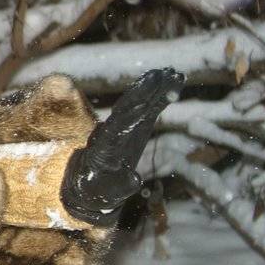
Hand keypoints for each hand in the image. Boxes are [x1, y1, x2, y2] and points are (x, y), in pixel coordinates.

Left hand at [61, 69, 182, 224]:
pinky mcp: (133, 125)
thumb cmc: (100, 190)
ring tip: (171, 72)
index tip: (145, 105)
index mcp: (104, 146)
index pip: (118, 127)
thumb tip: (135, 180)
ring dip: (153, 87)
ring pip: (137, 102)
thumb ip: (122, 186)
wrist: (91, 183)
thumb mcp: (109, 192)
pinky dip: (159, 95)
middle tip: (161, 74)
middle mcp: (110, 130)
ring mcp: (121, 125)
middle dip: (144, 91)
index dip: (131, 115)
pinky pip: (147, 107)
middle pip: (128, 106)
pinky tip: (173, 82)